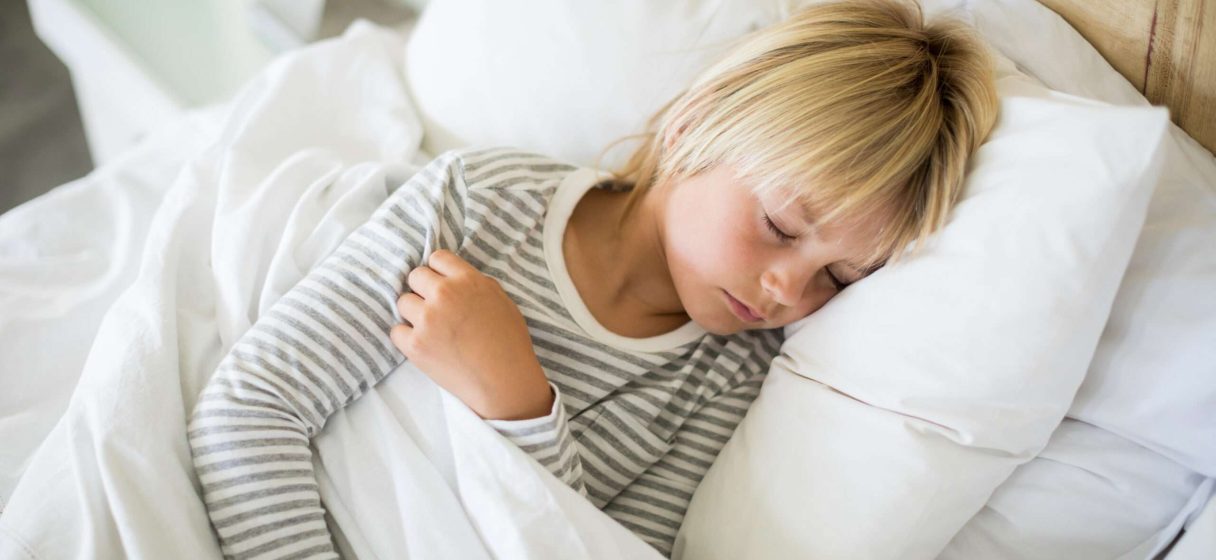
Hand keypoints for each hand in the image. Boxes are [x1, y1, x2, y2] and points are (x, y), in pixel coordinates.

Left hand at [390, 250, 553, 420]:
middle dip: (423, 289)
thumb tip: (453, 277)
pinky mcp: (415, 345)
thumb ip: (475, 283)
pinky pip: (395, 331)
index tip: (442, 285)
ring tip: (432, 328)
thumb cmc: (508, 343)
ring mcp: (427, 320)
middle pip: (415, 276)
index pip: (437, 258)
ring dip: (414, 313)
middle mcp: (444, 295)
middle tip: (435, 308)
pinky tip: (425, 344)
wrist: (504, 382)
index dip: (439, 272)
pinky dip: (407, 337)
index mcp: (468, 280)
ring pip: (403, 302)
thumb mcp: (501, 300)